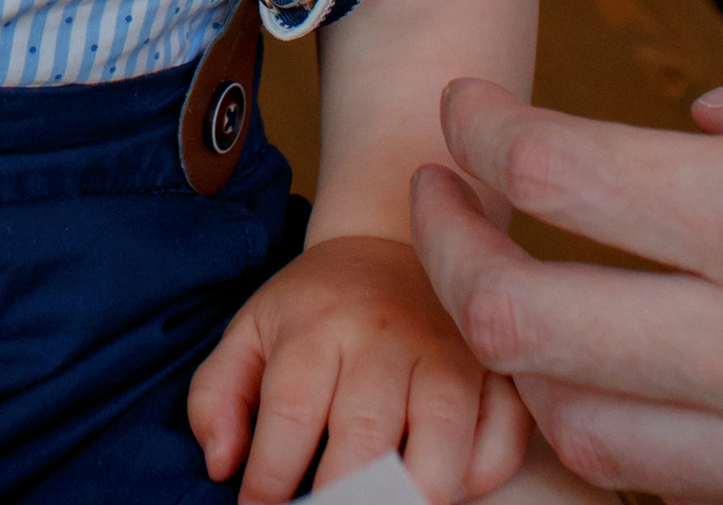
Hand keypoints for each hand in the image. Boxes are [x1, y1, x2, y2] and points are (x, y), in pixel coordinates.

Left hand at [190, 233, 532, 501]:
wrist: (390, 244)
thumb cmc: (316, 307)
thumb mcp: (252, 330)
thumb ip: (219, 394)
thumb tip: (221, 466)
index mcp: (315, 326)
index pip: (290, 411)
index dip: (271, 479)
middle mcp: (382, 338)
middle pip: (365, 435)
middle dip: (343, 499)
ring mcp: (446, 352)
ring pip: (444, 440)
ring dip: (418, 496)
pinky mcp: (496, 369)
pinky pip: (504, 436)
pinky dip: (484, 475)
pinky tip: (451, 489)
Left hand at [414, 0, 722, 503]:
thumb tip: (705, 110)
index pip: (556, 173)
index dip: (480, 126)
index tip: (467, 103)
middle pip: (521, 319)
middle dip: (445, 246)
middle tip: (437, 191)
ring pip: (578, 428)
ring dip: (513, 355)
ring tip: (501, 281)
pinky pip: (673, 491)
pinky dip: (606, 437)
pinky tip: (605, 376)